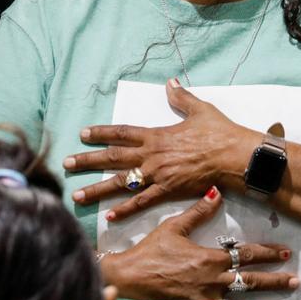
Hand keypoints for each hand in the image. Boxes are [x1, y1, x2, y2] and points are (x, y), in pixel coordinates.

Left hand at [68, 79, 260, 221]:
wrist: (234, 156)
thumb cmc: (220, 132)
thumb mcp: (200, 110)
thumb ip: (181, 98)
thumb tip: (170, 82)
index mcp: (156, 135)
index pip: (121, 133)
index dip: (100, 133)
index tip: (83, 134)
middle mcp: (151, 155)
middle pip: (112, 158)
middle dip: (87, 161)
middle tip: (66, 163)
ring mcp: (158, 175)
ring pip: (120, 183)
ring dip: (96, 189)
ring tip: (76, 195)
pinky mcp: (168, 191)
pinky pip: (141, 202)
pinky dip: (124, 210)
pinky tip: (108, 216)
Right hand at [100, 187, 298, 299]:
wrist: (127, 279)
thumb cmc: (148, 252)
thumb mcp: (173, 227)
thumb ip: (198, 211)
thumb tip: (217, 191)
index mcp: (209, 258)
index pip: (246, 254)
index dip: (268, 253)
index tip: (286, 253)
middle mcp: (212, 280)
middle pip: (251, 280)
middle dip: (276, 281)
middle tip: (296, 282)